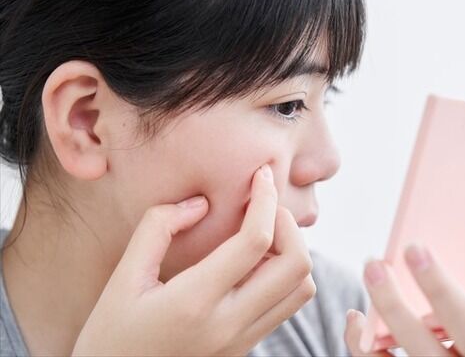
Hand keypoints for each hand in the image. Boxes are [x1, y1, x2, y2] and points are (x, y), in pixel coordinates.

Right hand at [72, 165, 315, 355]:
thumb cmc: (111, 335)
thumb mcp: (123, 279)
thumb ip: (157, 230)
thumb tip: (201, 203)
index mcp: (195, 301)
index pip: (255, 241)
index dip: (265, 199)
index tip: (261, 176)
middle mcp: (230, 324)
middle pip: (296, 265)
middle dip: (289, 224)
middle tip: (263, 206)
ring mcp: (242, 340)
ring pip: (301, 288)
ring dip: (292, 251)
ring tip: (261, 234)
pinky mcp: (246, 347)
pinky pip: (287, 305)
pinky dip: (285, 275)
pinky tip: (254, 262)